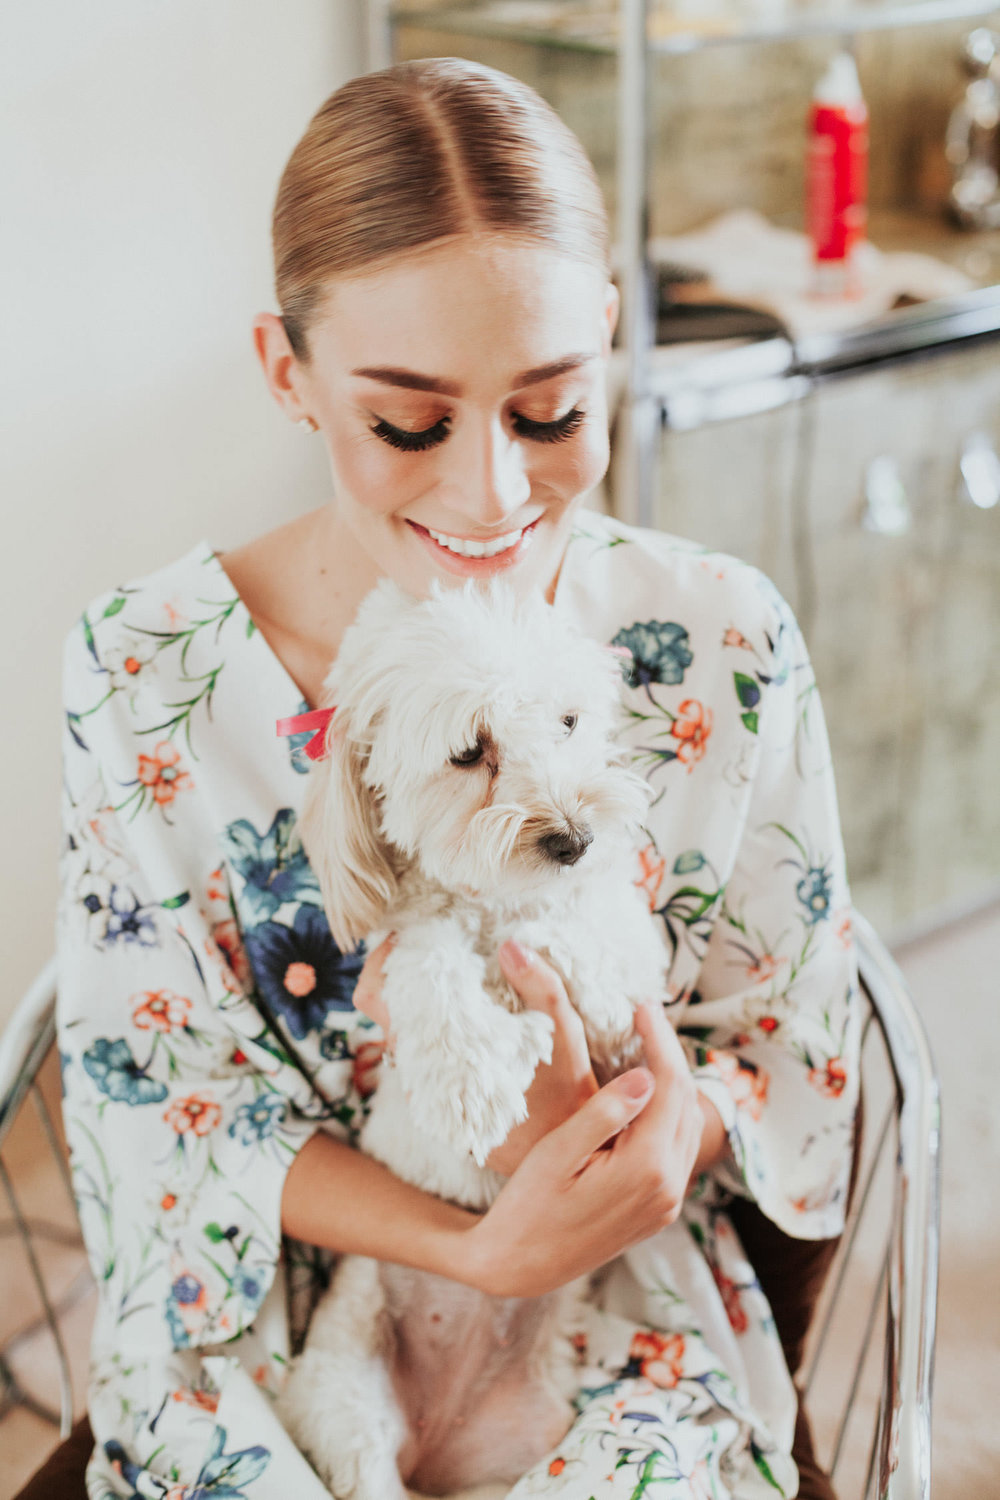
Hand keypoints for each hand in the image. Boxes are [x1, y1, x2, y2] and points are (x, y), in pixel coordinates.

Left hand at [353, 934, 599, 1173]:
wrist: (565, 1159)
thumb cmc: (566, 1092)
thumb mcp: (563, 1031)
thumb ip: (540, 984)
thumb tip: (510, 945)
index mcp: (437, 1048)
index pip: (374, 996)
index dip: (379, 961)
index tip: (406, 935)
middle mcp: (420, 1072)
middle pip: (382, 1009)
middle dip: (401, 971)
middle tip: (433, 944)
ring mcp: (426, 1089)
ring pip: (400, 1031)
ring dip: (417, 1000)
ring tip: (451, 972)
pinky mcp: (438, 1100)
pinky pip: (420, 1053)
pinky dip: (432, 1027)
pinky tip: (463, 1011)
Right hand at [465, 1001, 727, 1298]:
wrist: (518, 1266)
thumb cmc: (526, 1206)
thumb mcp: (556, 1153)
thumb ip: (604, 1113)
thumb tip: (647, 1076)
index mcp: (646, 1171)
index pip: (668, 1087)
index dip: (659, 1040)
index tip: (642, 1005)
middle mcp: (667, 1190)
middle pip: (686, 1104)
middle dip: (669, 1055)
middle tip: (645, 1015)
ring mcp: (666, 1204)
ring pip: (687, 1127)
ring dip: (672, 1083)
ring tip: (647, 1043)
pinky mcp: (658, 1210)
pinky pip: (678, 1150)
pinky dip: (669, 1113)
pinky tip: (646, 1092)